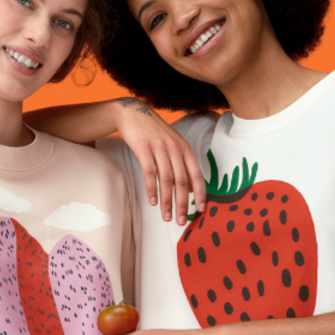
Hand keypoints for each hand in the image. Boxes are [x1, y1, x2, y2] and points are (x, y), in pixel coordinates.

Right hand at [110, 98, 204, 224]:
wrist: (133, 113)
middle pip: (182, 181)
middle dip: (183, 203)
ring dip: (167, 201)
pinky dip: (152, 189)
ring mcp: (160, 148)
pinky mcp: (144, 148)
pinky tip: (153, 201)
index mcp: (185, 149)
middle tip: (182, 221)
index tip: (201, 210)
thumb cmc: (155, 133)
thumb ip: (183, 166)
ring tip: (166, 216)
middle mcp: (175, 148)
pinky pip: (150, 173)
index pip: (197, 175)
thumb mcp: (173, 145)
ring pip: (166, 180)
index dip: (201, 194)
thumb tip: (193, 190)